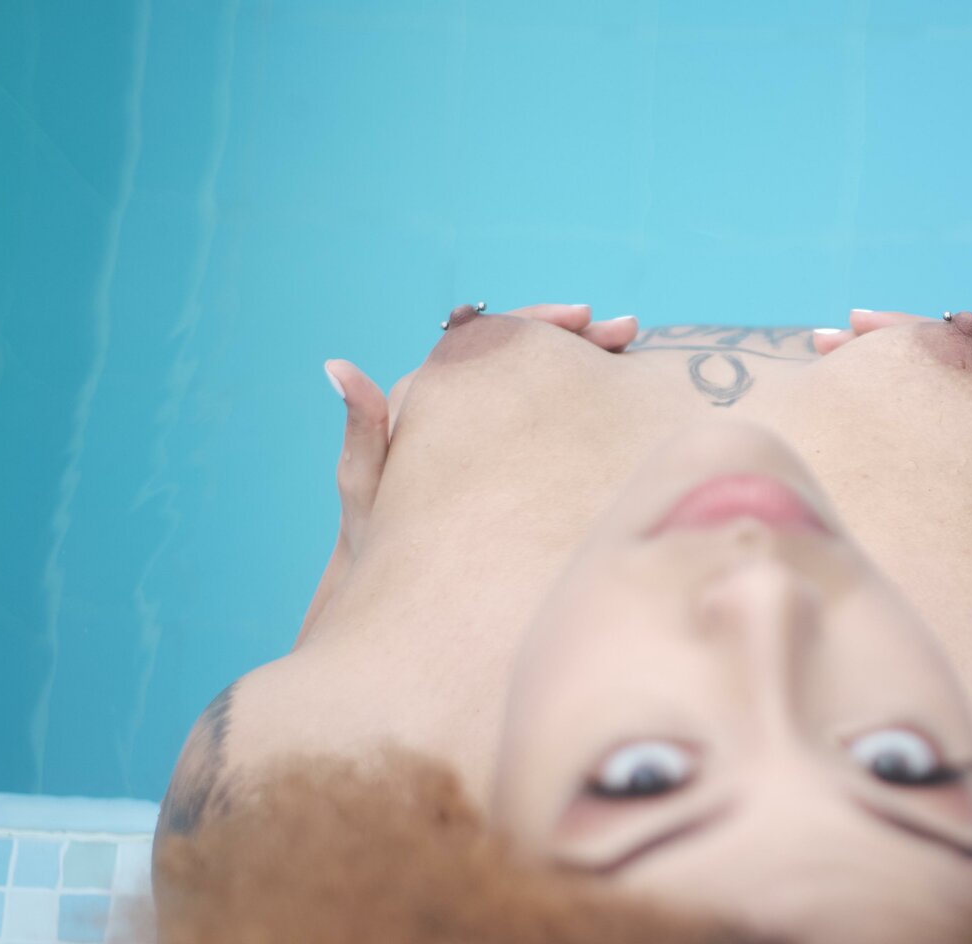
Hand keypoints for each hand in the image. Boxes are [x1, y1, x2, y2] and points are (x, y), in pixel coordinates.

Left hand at [296, 302, 637, 648]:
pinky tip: (631, 408)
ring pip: (551, 387)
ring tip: (635, 354)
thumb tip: (336, 364)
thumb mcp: (368, 492)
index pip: (489, 339)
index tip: (581, 318)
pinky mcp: (523, 468)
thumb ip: (363, 430)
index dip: (537, 322)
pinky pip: (560, 427)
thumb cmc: (378, 550)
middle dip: (579, 337)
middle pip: (528, 354)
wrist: (403, 597)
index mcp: (429, 397)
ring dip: (593, 367)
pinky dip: (593, 411)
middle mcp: (466, 408)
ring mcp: (497, 438)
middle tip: (627, 330)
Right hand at [810, 308, 971, 591]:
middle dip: (879, 341)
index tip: (855, 324)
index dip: (905, 331)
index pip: (959, 346)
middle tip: (824, 337)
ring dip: (879, 366)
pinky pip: (928, 410)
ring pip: (927, 380)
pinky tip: (853, 408)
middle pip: (936, 355)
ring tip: (825, 356)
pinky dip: (890, 400)